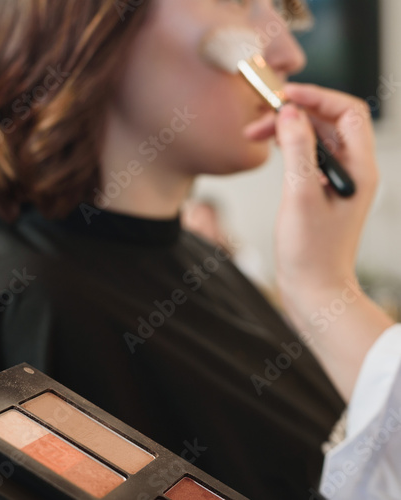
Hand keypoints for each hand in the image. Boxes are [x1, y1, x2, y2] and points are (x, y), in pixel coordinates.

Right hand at [275, 83, 377, 295]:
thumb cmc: (311, 253)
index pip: (348, 112)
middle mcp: (352, 172)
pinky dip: (291, 148)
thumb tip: (290, 113)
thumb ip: (298, 150)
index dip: (317, 97)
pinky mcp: (321, 193)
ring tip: (259, 133)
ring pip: (317, 139)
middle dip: (297, 113)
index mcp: (359, 169)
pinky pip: (309, 158)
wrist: (314, 289)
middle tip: (263, 117)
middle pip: (330, 123)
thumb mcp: (301, 196)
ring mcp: (337, 182)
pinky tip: (274, 150)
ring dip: (290, 131)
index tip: (286, 96)